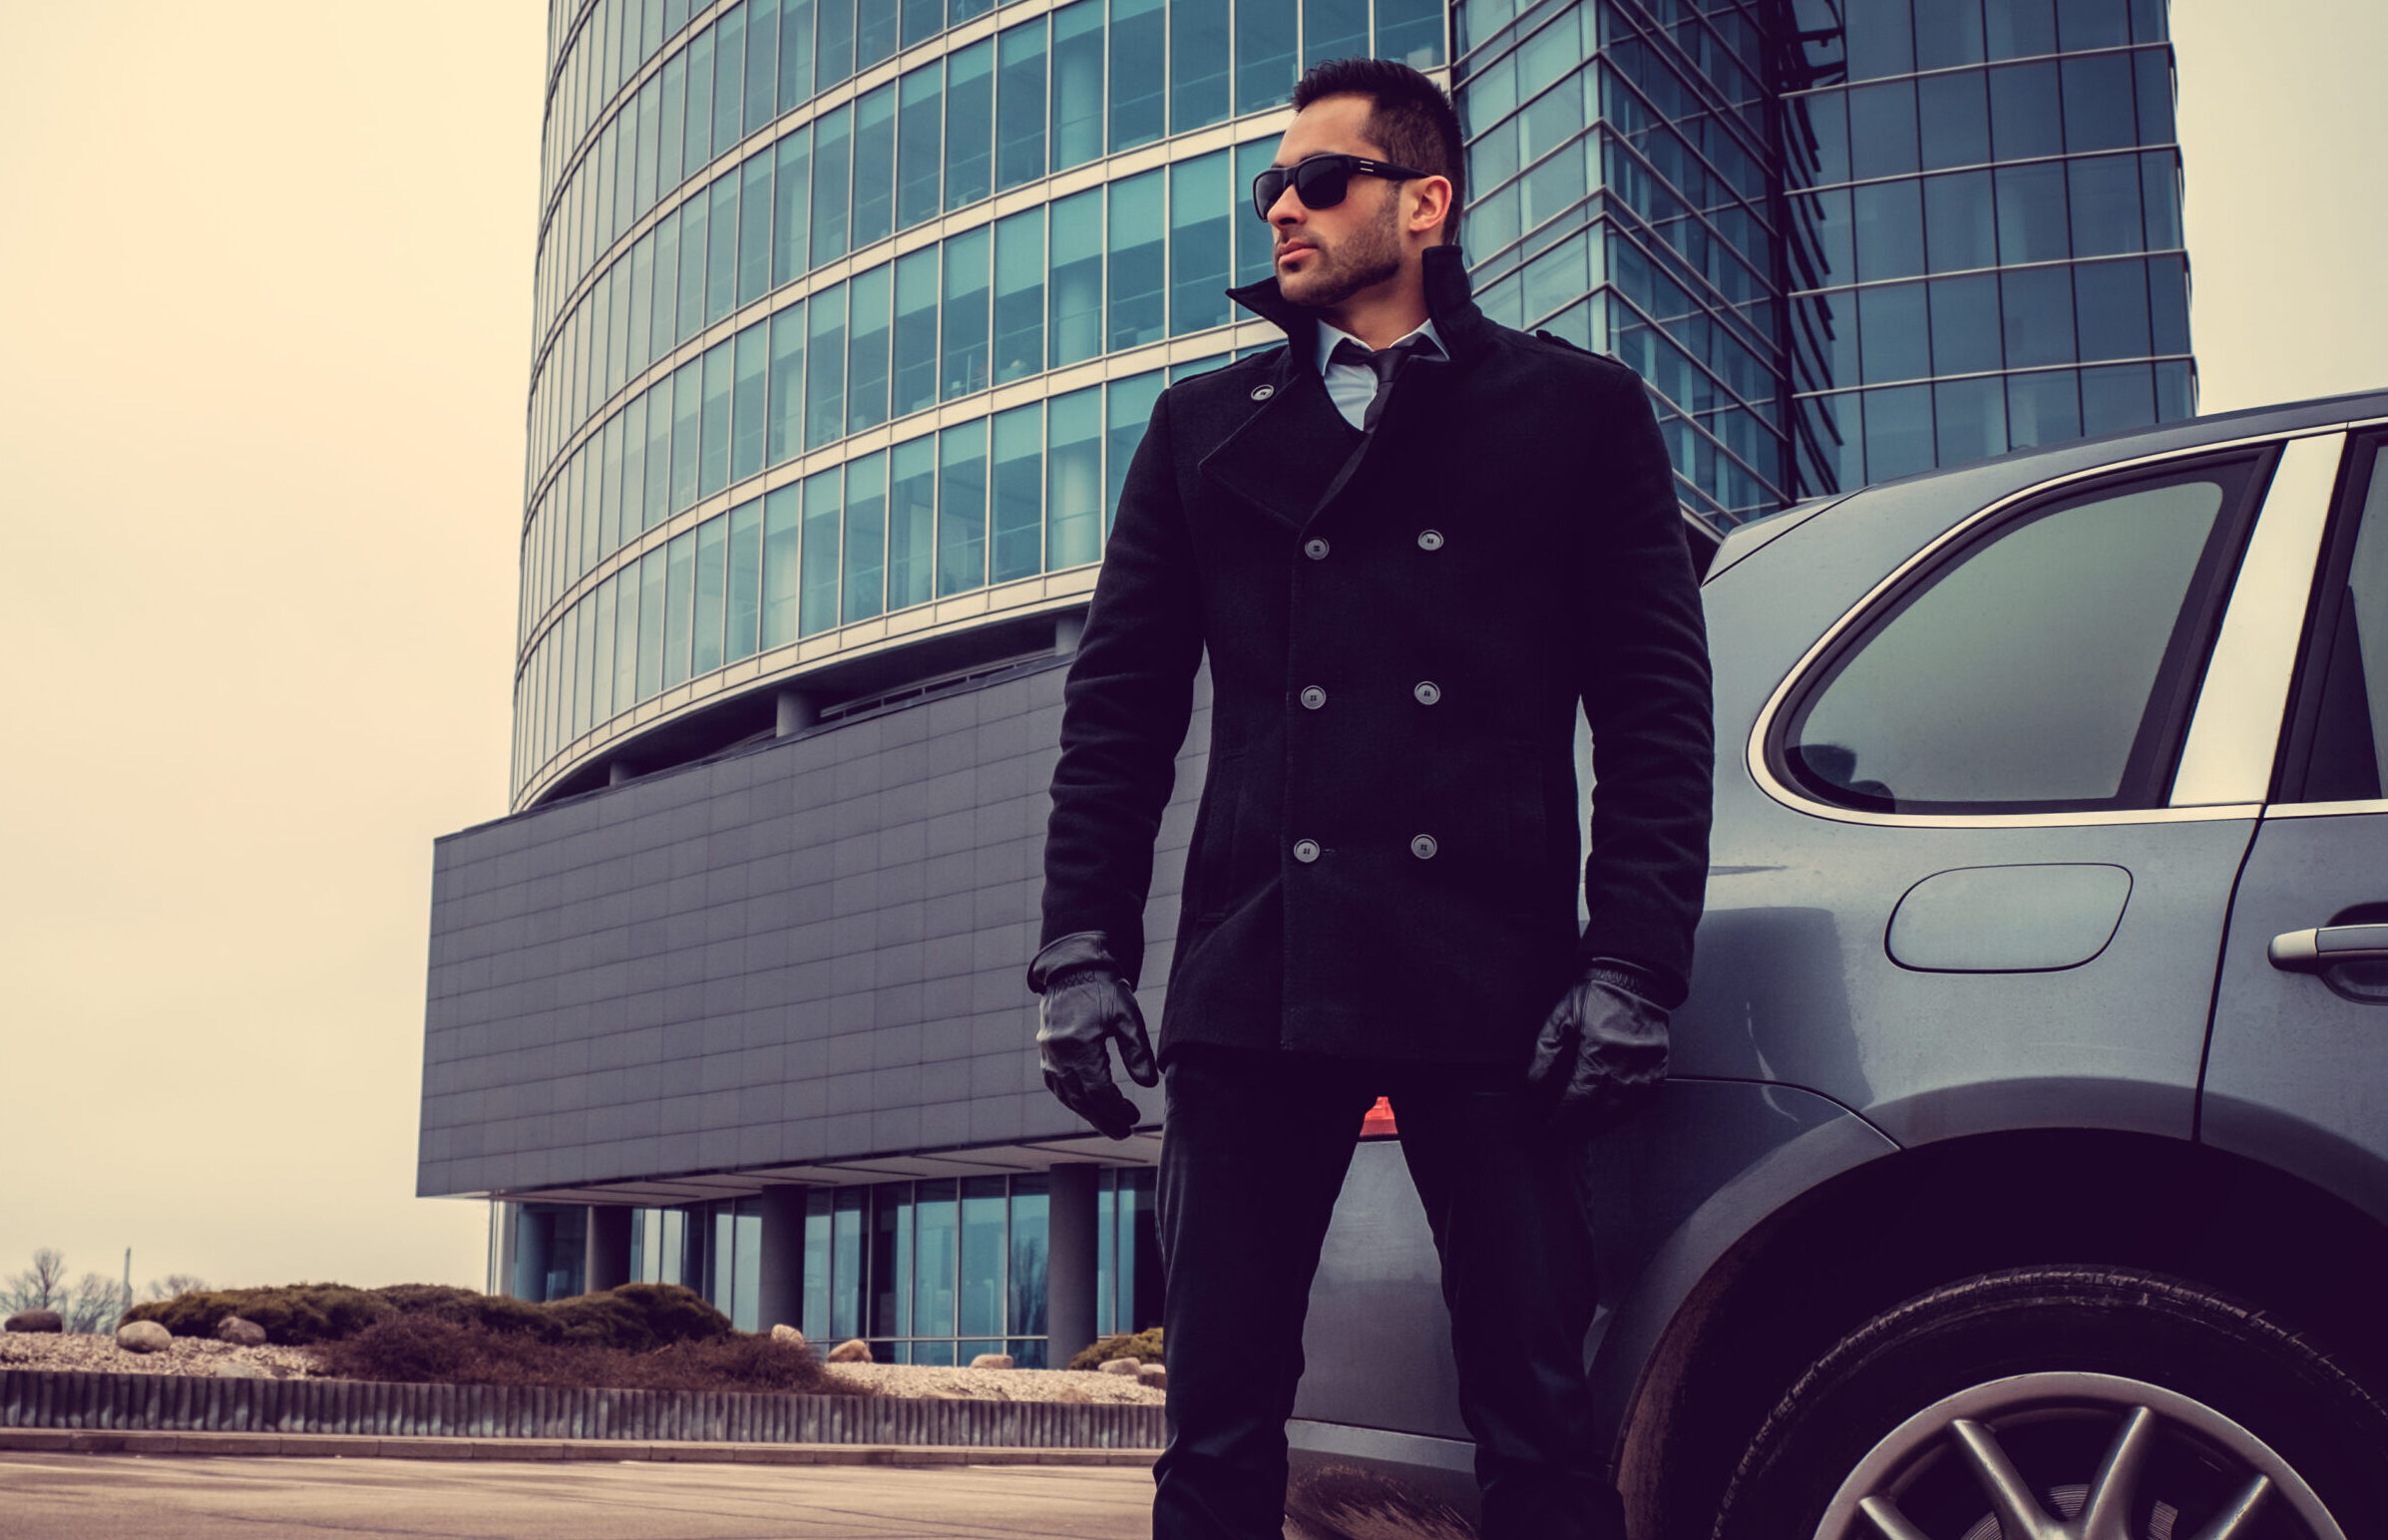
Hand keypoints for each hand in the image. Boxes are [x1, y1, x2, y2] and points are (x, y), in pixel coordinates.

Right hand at [1028, 932, 1158, 1139]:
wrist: (1073, 969)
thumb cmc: (1104, 990)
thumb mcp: (1127, 1015)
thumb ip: (1137, 1050)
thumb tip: (1148, 1084)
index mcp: (1078, 1046)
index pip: (1098, 1090)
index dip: (1117, 1108)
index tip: (1135, 1116)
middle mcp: (1058, 1055)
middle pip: (1081, 1100)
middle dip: (1104, 1119)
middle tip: (1125, 1133)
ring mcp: (1049, 1055)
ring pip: (1067, 1096)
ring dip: (1089, 1114)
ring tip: (1111, 1125)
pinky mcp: (1047, 1053)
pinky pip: (1057, 1086)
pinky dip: (1073, 1100)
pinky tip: (1088, 1107)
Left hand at [1525, 965, 1670, 1138]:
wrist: (1633, 977)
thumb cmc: (1595, 994)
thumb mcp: (1560, 1017)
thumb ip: (1545, 1052)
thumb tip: (1533, 1084)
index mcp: (1597, 1050)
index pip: (1578, 1097)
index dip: (1563, 1116)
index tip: (1551, 1125)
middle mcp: (1625, 1063)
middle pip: (1602, 1111)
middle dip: (1581, 1127)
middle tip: (1565, 1134)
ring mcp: (1645, 1067)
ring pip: (1625, 1110)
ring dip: (1604, 1124)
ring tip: (1586, 1129)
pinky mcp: (1659, 1066)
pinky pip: (1646, 1100)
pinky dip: (1629, 1111)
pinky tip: (1615, 1114)